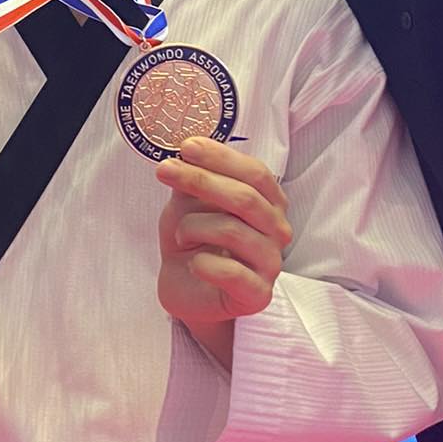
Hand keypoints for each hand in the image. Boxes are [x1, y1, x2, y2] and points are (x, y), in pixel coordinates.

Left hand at [155, 137, 291, 332]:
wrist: (187, 290)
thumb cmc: (194, 243)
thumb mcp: (188, 205)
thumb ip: (194, 181)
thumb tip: (187, 153)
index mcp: (269, 203)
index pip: (254, 173)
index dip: (221, 157)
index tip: (187, 146)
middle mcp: (277, 231)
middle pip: (246, 198)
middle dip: (201, 180)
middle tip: (165, 170)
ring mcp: (271, 264)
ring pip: (232, 230)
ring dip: (193, 227)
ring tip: (179, 236)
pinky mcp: (257, 294)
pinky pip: (230, 272)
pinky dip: (203, 264)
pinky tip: (193, 263)